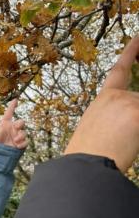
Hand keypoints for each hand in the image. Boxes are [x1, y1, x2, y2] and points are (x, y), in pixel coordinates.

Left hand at [0, 99, 26, 148]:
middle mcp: (12, 128)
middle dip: (20, 123)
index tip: (15, 99)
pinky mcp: (20, 144)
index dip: (12, 106)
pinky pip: (26, 142)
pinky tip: (17, 146)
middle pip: (21, 122)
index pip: (9, 113)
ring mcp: (17, 136)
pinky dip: (23, 143)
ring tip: (15, 141)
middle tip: (16, 127)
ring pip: (24, 132)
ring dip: (21, 136)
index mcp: (6, 123)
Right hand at [65, 36, 138, 172]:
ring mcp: (129, 103)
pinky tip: (132, 137)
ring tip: (123, 142)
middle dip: (135, 114)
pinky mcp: (138, 113)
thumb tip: (131, 117)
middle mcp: (116, 96)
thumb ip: (118, 117)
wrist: (84, 167)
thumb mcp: (98, 130)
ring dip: (136, 127)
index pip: (120, 69)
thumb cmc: (89, 154)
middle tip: (129, 123)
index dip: (132, 51)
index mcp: (104, 99)